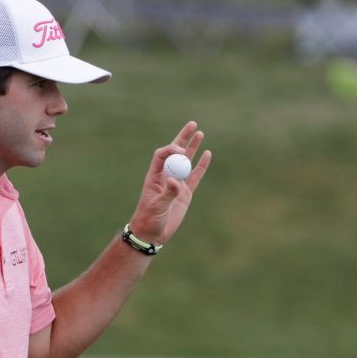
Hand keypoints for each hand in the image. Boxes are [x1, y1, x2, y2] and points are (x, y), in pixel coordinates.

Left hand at [129, 121, 211, 243]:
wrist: (152, 234)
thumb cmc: (149, 219)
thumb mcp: (157, 206)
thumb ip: (167, 193)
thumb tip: (174, 181)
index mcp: (154, 176)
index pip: (162, 155)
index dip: (171, 150)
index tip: (181, 152)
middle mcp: (166, 176)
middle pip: (175, 152)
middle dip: (183, 138)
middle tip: (192, 124)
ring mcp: (176, 183)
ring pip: (186, 161)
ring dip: (193, 148)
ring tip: (200, 133)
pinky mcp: (185, 193)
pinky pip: (195, 176)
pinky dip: (201, 165)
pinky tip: (207, 153)